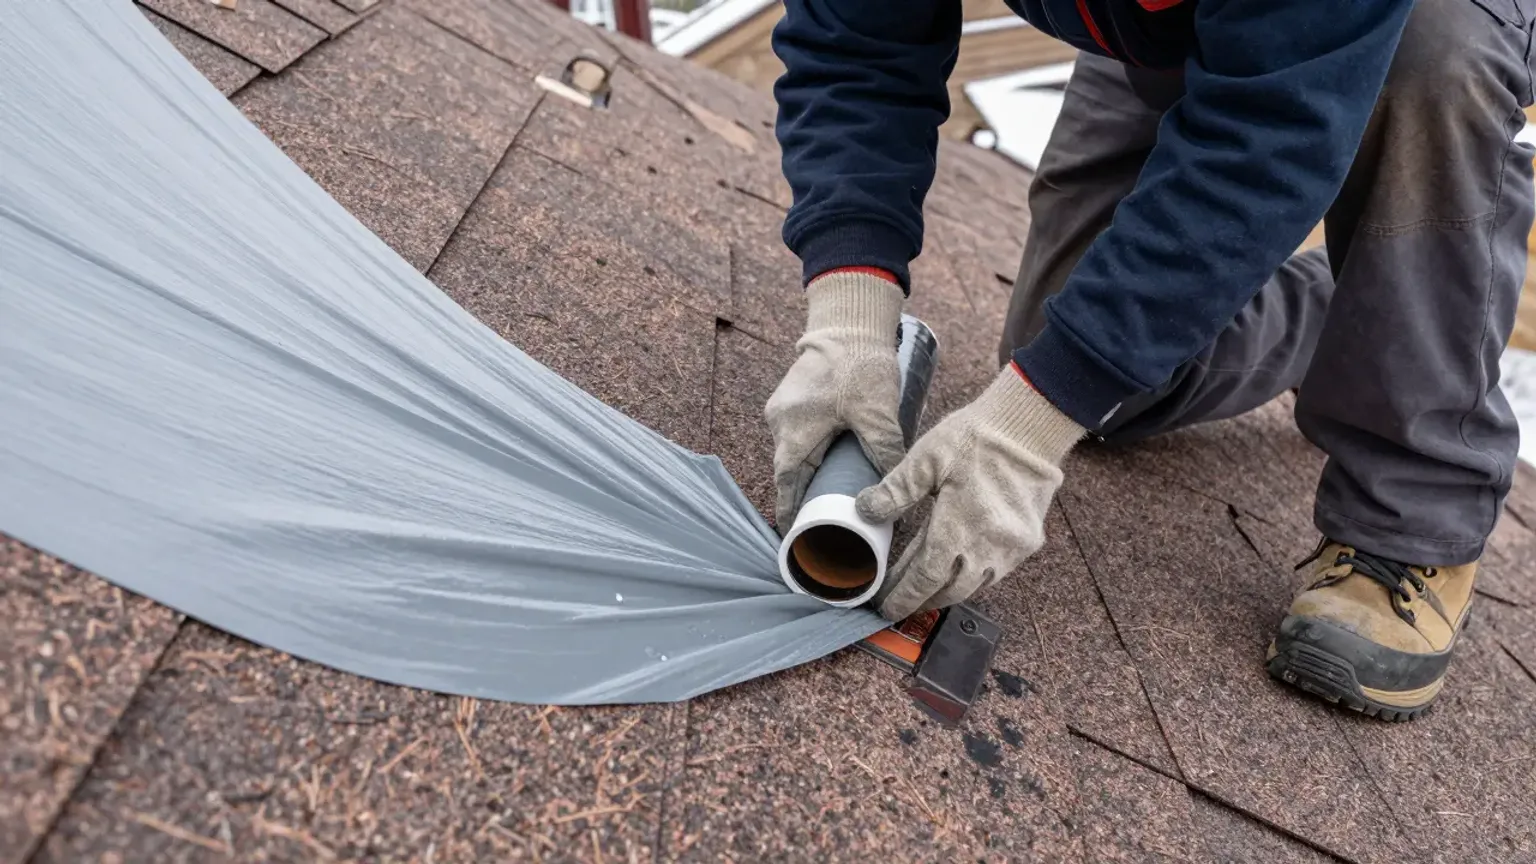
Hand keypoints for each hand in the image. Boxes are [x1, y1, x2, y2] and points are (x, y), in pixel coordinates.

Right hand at [765, 271, 906, 530]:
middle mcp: (780, 423)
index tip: (798, 537)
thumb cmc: (859, 362)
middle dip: (805, 498)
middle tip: (826, 523)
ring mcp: (783, 409)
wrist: (849, 319)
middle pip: (790, 472)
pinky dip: (813, 453)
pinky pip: (799, 436)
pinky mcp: (794, 399)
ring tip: (832, 498)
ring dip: (811, 474)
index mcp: (793, 431)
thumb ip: (885, 452)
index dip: (791, 514)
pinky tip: (833, 463)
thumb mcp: (878, 412)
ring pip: (795, 453)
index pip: (786, 486)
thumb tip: (894, 489)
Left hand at [856, 365, 1083, 619]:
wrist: (1031, 424)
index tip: (885, 606)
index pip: (924, 578)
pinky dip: (974, 577)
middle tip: (898, 601)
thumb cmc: (977, 438)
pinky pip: (997, 573)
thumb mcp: (926, 458)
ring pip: (975, 586)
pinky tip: (959, 569)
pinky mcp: (1029, 541)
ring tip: (924, 590)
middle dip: (921, 599)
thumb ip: (895, 490)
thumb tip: (865, 510)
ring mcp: (1012, 548)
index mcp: (958, 528)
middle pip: (949, 591)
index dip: (903, 596)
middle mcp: (988, 548)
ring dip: (948, 591)